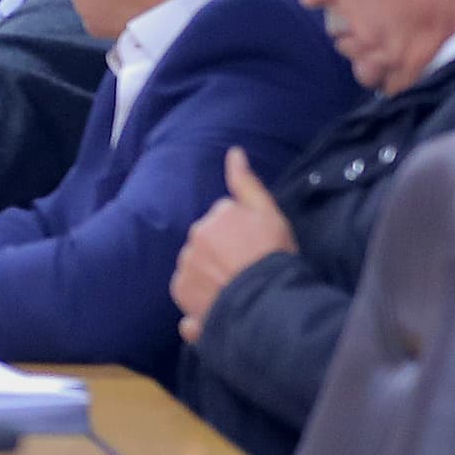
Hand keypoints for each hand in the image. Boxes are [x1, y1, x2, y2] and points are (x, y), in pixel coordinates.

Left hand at [169, 149, 296, 340]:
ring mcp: (185, 264)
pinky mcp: (180, 290)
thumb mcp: (269, 214)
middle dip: (222, 253)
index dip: (244, 236)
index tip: (256, 249)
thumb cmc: (274, 256)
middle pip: (208, 242)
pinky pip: (188, 288)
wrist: (267, 302)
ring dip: (210, 273)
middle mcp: (195, 236)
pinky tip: (221, 300)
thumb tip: (234, 152)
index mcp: (216, 216)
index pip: (225, 221)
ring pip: (197, 264)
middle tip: (246, 269)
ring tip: (235, 287)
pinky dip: (199, 294)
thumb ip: (247, 183)